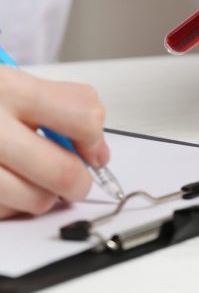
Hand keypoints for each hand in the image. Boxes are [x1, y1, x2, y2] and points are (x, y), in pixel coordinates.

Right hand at [0, 67, 109, 218]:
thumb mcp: (10, 80)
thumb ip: (63, 104)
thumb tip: (97, 151)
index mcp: (5, 89)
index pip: (82, 116)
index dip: (95, 136)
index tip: (92, 144)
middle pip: (62, 172)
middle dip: (79, 180)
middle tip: (76, 177)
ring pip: (35, 201)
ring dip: (45, 195)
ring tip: (35, 179)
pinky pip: (4, 212)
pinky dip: (13, 205)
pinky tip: (6, 183)